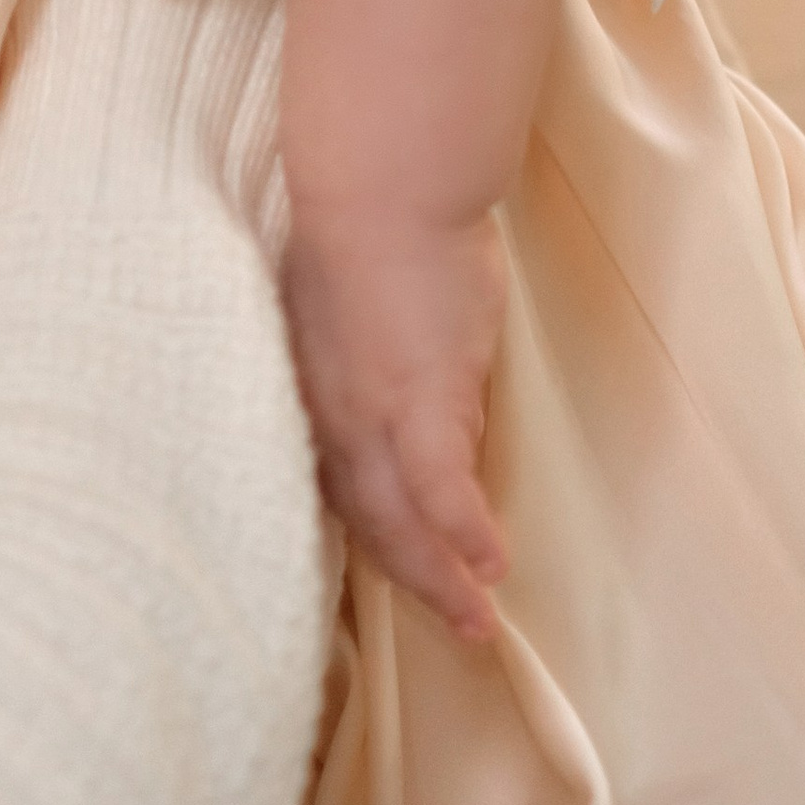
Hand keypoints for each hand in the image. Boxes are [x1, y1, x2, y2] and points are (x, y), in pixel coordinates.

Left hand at [281, 200, 509, 641]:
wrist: (375, 182)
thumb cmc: (359, 216)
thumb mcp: (339, 292)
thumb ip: (359, 340)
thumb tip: (395, 360)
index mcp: (311, 389)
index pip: (338, 482)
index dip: (371, 528)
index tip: (401, 559)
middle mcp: (335, 415)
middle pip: (368, 518)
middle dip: (410, 575)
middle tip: (451, 621)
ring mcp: (377, 413)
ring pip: (402, 519)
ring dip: (440, 577)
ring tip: (476, 621)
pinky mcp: (424, 399)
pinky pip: (442, 488)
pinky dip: (463, 532)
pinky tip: (492, 567)